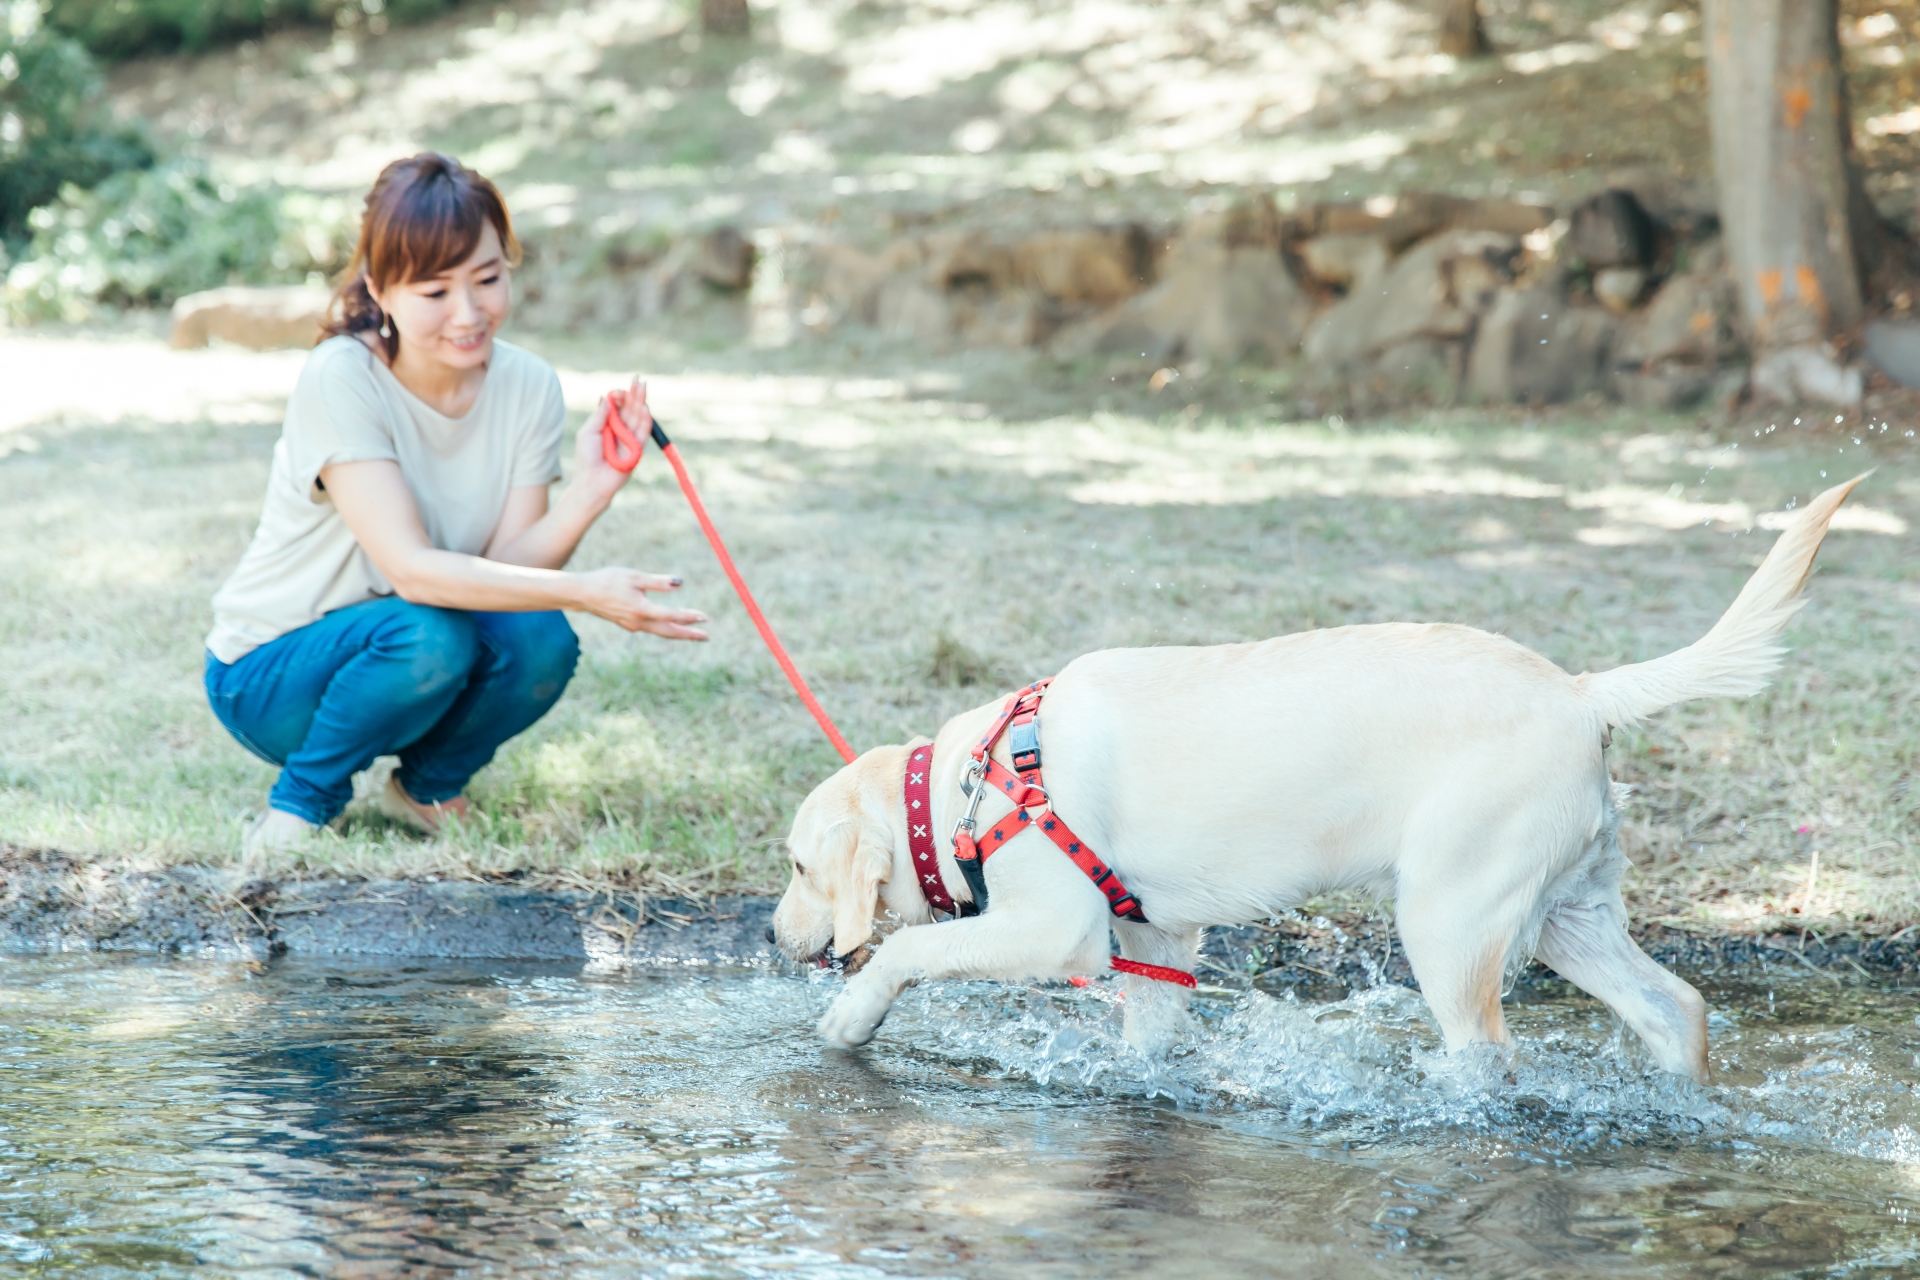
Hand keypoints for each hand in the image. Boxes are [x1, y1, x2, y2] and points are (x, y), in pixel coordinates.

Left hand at [573, 378, 649, 505]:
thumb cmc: (586, 457)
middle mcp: (620, 430)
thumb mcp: (589, 431)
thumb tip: (607, 396)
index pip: (617, 406)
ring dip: (641, 402)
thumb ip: (599, 414)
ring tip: (643, 388)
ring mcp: (630, 439)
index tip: (619, 391)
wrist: (592, 481)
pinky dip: (645, 420)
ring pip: (638, 417)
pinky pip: (643, 432)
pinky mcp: (637, 449)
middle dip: (634, 394)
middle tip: (638, 380)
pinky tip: (645, 408)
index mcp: (607, 424)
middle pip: (630, 408)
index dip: (619, 396)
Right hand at [574, 567, 709, 639]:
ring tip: (695, 633)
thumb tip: (680, 584)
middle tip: (706, 637)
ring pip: (661, 632)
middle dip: (689, 635)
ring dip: (679, 632)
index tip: (705, 618)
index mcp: (641, 610)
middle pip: (669, 632)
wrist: (582, 594)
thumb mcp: (634, 577)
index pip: (671, 615)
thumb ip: (658, 582)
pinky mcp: (628, 624)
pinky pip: (652, 629)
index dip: (689, 617)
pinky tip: (671, 624)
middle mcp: (639, 622)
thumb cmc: (608, 580)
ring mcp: (633, 626)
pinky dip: (665, 628)